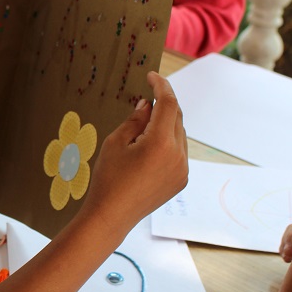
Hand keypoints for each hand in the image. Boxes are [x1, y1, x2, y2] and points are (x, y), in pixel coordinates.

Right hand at [80, 72, 187, 236]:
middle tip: (145, 99)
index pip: (168, 104)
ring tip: (144, 126)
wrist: (112, 216)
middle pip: (177, 118)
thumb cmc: (108, 178)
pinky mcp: (181, 180)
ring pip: (179, 134)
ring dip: (166, 124)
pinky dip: (168, 141)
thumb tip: (148, 104)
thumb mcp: (116, 142)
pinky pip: (179, 151)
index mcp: (161, 143)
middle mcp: (178, 155)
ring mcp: (182, 169)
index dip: (161, 86)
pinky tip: (150, 146)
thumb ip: (136, 119)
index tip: (151, 76)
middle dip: (163, 105)